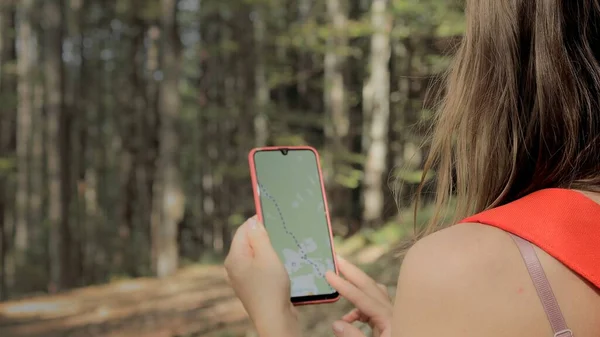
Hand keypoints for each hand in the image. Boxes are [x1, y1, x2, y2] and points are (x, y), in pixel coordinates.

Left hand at [224, 216, 299, 335]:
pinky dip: (270, 263)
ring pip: (255, 255)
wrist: (275, 319)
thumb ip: (259, 236)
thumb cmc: (271, 287)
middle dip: (264, 236)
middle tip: (280, 233)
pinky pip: (259, 267)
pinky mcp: (252, 287)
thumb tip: (253, 221)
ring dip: (268, 250)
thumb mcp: (267, 256)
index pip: (243, 230)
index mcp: (234, 258)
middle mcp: (234, 267)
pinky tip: (281, 265)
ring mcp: (242, 278)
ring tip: (282, 249)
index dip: (257, 221)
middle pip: (248, 242)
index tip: (273, 216)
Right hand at [326, 256, 392, 336]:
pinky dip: (358, 309)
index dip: (343, 286)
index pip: (362, 297)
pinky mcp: (389, 323)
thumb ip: (353, 336)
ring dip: (355, 287)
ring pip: (373, 294)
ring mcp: (392, 317)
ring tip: (339, 280)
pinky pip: (373, 308)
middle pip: (370, 287)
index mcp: (390, 319)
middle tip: (337, 259)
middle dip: (352, 272)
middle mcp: (393, 314)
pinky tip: (346, 319)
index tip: (328, 274)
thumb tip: (336, 324)